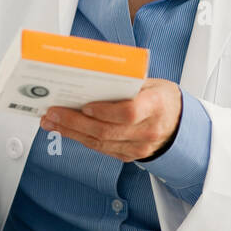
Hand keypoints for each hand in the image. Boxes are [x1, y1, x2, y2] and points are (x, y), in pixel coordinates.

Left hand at [39, 78, 181, 161]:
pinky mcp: (129, 155)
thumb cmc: (163, 98)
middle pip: (107, 130)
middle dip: (75, 122)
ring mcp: (138, 147)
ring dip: (71, 132)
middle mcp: (147, 130)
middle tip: (53, 112)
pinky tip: (66, 130)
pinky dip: (81, 139)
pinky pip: (101, 149)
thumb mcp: (151, 82)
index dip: (104, 111)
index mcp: (155, 106)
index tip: (84, 105)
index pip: (128, 112)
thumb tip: (92, 75)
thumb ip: (126, 82)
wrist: (179, 123)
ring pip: (100, 143)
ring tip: (51, 121)